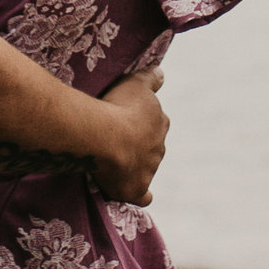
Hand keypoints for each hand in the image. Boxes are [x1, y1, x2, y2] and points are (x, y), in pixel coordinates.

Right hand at [88, 70, 167, 206]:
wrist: (107, 137)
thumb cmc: (119, 107)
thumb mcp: (135, 84)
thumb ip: (150, 78)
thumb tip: (162, 73)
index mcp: (160, 123)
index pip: (155, 123)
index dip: (140, 123)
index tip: (125, 121)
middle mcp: (159, 148)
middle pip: (151, 147)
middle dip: (138, 146)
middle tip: (115, 142)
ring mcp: (149, 170)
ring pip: (146, 169)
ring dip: (134, 167)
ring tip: (112, 164)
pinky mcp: (137, 189)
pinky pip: (143, 196)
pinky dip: (141, 195)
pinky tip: (134, 194)